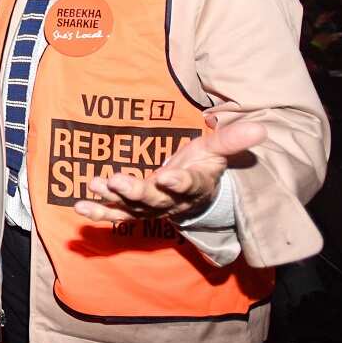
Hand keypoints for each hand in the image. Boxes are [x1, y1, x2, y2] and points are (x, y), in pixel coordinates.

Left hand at [72, 114, 265, 222]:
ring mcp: (152, 209)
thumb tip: (261, 128)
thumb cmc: (205, 166)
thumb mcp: (218, 150)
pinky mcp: (136, 211)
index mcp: (196, 186)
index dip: (178, 182)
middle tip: (116, 182)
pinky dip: (99, 211)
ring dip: (111, 201)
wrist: (198, 197)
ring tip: (93, 188)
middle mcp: (173, 202)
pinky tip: (81, 206)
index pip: (188, 185)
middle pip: (154, 200)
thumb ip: (233, 139)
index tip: (167, 176)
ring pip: (132, 208)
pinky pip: (117, 214)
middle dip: (135, 191)